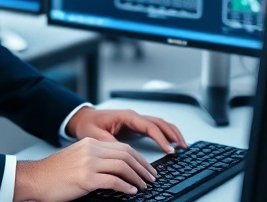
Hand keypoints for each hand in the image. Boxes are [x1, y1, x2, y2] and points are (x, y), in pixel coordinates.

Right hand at [13, 138, 156, 201]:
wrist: (35, 179)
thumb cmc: (54, 173)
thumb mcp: (77, 158)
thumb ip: (95, 158)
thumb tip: (118, 169)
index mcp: (90, 143)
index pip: (122, 147)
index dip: (138, 158)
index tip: (147, 168)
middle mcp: (91, 150)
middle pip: (126, 155)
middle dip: (142, 167)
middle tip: (152, 178)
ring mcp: (88, 163)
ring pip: (122, 166)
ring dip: (137, 178)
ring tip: (144, 186)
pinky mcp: (86, 179)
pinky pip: (113, 181)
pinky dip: (126, 187)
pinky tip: (131, 192)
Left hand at [65, 107, 187, 153]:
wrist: (84, 119)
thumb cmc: (88, 124)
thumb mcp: (94, 134)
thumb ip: (108, 141)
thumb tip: (120, 150)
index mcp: (126, 116)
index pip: (149, 126)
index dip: (161, 138)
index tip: (169, 149)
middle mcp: (134, 117)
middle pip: (160, 123)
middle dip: (173, 134)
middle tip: (183, 147)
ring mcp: (136, 121)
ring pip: (160, 124)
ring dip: (172, 133)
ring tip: (183, 145)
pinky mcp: (136, 127)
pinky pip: (155, 129)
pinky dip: (166, 135)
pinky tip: (171, 143)